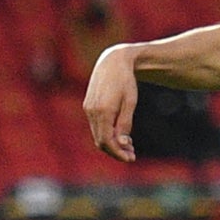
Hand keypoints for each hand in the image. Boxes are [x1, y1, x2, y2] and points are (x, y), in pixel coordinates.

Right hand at [84, 45, 139, 161]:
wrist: (113, 61)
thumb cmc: (125, 81)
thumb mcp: (130, 102)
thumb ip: (125, 124)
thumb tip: (123, 144)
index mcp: (102, 111)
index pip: (107, 141)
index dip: (118, 153)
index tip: (130, 158)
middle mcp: (91, 111)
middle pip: (100, 141)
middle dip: (115, 151)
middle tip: (131, 155)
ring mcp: (88, 108)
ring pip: (97, 134)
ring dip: (111, 143)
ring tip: (129, 146)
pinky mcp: (88, 106)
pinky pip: (96, 126)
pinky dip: (106, 134)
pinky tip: (119, 134)